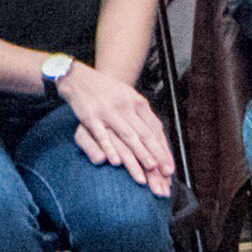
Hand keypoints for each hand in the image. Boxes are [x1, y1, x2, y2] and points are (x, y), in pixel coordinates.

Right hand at [55, 61, 174, 197]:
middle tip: (165, 173)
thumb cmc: (110, 92)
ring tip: (149, 169)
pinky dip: (110, 148)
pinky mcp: (91, 116)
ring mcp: (109, 111)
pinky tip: (116, 162)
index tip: (170, 167)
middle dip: (156, 155)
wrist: (81, 78)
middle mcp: (126, 106)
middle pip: (144, 134)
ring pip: (127, 136)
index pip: (154, 129)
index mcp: (138, 103)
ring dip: (139, 154)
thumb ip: (143, 117)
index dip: (163, 149)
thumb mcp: (130, 98)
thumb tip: (158, 137)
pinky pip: (102, 135)